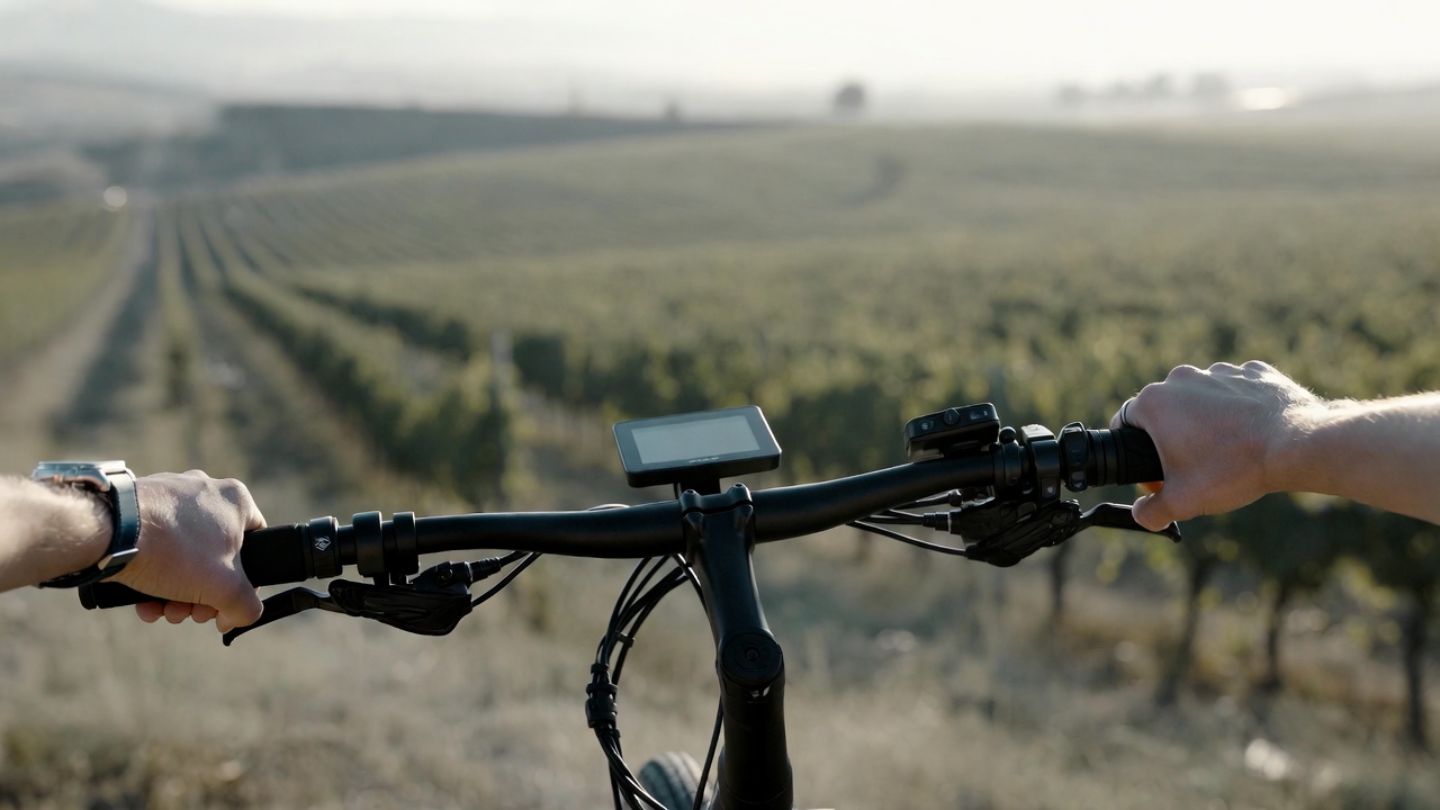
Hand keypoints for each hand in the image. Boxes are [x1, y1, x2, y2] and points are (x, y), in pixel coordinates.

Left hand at [110, 471, 264, 632]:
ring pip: (183, 553)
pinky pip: (155, 544)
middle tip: (189, 613)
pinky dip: (152, 574)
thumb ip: (246, 606)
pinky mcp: (137, 505)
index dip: (246, 581)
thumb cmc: (175, 551)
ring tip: (161, 610)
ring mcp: (168, 495)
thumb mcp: (225, 588)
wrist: (109, 532)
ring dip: (176, 590)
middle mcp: (204, 490)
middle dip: (202, 593)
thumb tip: (239, 617)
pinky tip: (142, 600)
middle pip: (215, 555)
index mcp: (236, 500)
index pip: (258, 542)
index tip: (226, 605)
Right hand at [1111, 361, 1323, 530]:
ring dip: (1205, 421)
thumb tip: (1142, 515)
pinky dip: (1239, 409)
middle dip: (1171, 436)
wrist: (1296, 446)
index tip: (1155, 472)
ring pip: (1201, 399)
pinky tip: (1250, 433)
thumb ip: (1151, 513)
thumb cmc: (1233, 470)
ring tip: (1227, 452)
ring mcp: (1220, 371)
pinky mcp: (1254, 372)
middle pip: (1164, 409)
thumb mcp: (1182, 501)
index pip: (1125, 422)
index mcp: (1155, 402)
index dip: (1133, 451)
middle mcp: (1182, 379)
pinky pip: (1237, 391)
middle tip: (1192, 467)